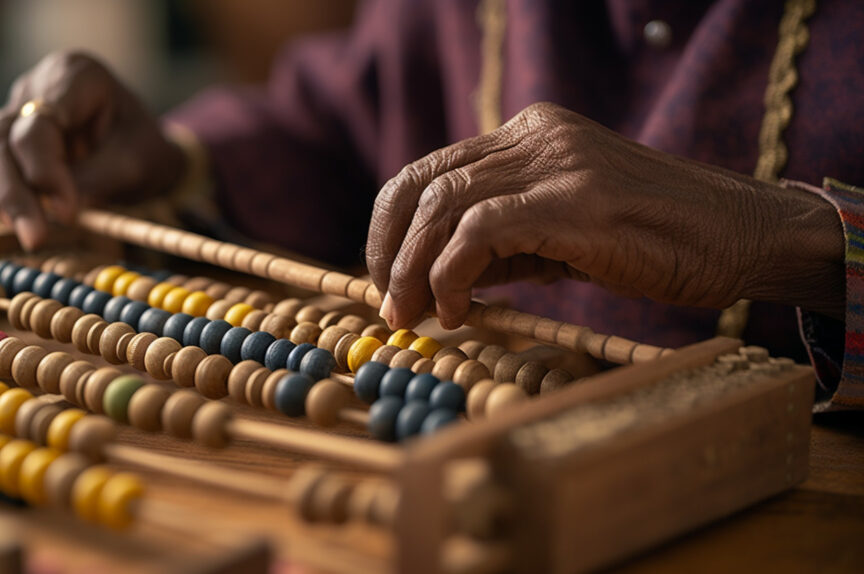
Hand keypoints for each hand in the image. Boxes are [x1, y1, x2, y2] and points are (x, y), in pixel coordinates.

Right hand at [0, 51, 184, 249]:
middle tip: (36, 237)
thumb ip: (95, 179)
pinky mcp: (2, 137)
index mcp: (75, 75)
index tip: (67, 213)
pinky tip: (7, 218)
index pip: (39, 124)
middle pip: (2, 137)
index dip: (45, 172)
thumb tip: (51, 208)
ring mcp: (13, 108)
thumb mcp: (138, 162)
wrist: (143, 151)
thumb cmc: (144, 149)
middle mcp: (36, 86)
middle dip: (15, 193)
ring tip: (28, 234)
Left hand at [367, 102, 844, 329]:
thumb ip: (501, 244)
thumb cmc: (656, 242)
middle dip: (389, 248)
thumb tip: (433, 281)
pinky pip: (478, 231)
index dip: (393, 226)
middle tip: (389, 305)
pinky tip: (458, 311)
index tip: (386, 279)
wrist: (741, 236)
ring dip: (412, 269)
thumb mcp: (561, 235)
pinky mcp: (571, 198)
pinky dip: (451, 274)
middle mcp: (534, 134)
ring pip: (442, 205)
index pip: (431, 170)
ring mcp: (554, 161)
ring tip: (414, 316)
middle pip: (423, 183)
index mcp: (529, 134)